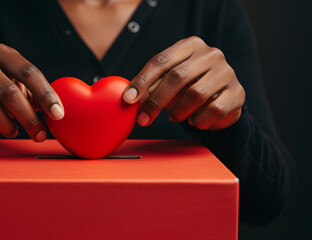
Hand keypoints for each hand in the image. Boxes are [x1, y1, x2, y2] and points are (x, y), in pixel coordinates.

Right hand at [0, 43, 63, 140]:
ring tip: (12, 131)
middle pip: (8, 92)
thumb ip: (39, 95)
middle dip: (28, 118)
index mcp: (3, 54)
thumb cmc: (3, 90)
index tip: (58, 115)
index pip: (28, 72)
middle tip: (39, 134)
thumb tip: (59, 113)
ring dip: (5, 126)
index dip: (46, 95)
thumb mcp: (22, 86)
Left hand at [123, 36, 244, 130]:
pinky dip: (199, 120)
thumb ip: (151, 87)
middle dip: (156, 101)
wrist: (222, 102)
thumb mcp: (168, 83)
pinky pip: (214, 110)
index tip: (129, 99)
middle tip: (143, 119)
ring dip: (179, 111)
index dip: (142, 81)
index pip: (161, 61)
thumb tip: (129, 99)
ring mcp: (227, 72)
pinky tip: (195, 121)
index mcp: (190, 46)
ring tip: (175, 116)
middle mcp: (211, 54)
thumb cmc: (188, 89)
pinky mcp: (237, 92)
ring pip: (195, 94)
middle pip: (177, 77)